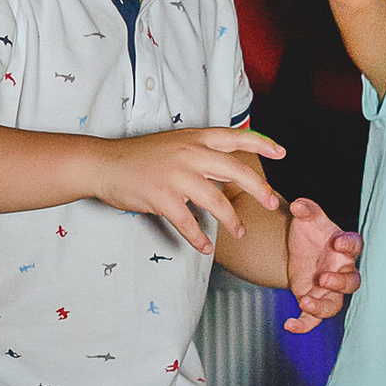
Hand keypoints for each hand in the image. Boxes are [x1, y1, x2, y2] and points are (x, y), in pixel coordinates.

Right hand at [94, 124, 284, 247]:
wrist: (104, 164)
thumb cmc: (139, 156)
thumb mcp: (174, 144)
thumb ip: (201, 154)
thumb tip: (229, 170)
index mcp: (194, 138)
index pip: (235, 137)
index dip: (262, 144)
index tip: (282, 152)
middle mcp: (189, 154)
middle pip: (236, 171)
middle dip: (259, 189)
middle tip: (272, 204)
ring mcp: (176, 176)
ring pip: (217, 201)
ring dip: (232, 221)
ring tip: (239, 232)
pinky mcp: (162, 197)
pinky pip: (188, 223)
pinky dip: (199, 238)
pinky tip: (205, 247)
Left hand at [282, 196, 362, 332]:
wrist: (299, 250)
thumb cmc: (311, 234)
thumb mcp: (307, 219)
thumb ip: (305, 210)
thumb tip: (297, 204)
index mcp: (344, 248)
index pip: (355, 246)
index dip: (349, 246)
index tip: (337, 243)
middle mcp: (342, 271)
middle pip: (352, 282)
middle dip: (339, 282)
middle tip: (323, 278)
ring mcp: (329, 290)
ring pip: (335, 305)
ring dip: (322, 306)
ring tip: (305, 301)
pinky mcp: (314, 302)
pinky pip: (313, 319)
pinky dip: (303, 325)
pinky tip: (289, 325)